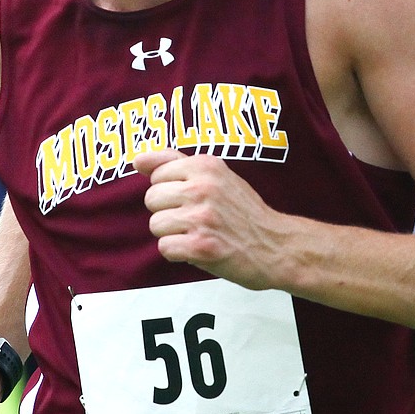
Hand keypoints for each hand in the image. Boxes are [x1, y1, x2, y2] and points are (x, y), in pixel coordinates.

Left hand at [131, 148, 290, 289]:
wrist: (276, 247)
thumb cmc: (243, 212)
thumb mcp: (216, 176)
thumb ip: (174, 163)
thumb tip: (137, 160)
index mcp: (206, 166)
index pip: (156, 176)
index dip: (171, 192)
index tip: (193, 200)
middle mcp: (203, 188)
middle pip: (151, 200)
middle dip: (168, 213)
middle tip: (195, 220)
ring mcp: (202, 218)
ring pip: (156, 225)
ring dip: (173, 235)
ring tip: (198, 234)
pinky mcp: (202, 247)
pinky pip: (165, 248)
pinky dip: (179, 253)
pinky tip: (199, 249)